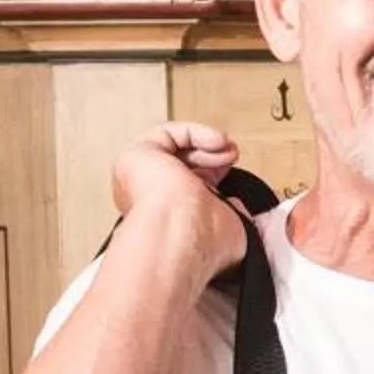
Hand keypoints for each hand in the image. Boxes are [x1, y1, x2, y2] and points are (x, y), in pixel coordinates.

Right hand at [111, 122, 247, 275]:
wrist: (181, 232)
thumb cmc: (203, 240)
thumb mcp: (232, 225)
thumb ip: (233, 212)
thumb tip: (238, 205)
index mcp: (172, 216)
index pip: (189, 185)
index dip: (215, 169)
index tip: (233, 163)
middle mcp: (151, 199)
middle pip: (180, 163)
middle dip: (211, 154)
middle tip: (231, 153)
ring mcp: (140, 177)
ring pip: (172, 147)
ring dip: (206, 144)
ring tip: (226, 148)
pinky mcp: (135, 156)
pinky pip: (167, 134)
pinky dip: (195, 133)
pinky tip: (215, 141)